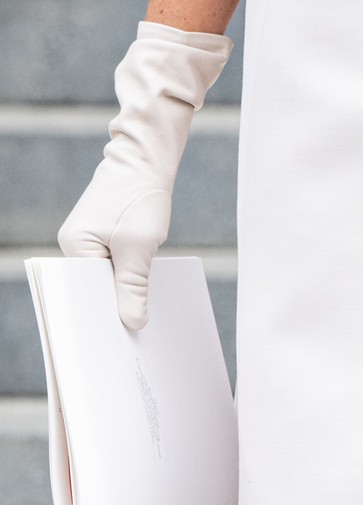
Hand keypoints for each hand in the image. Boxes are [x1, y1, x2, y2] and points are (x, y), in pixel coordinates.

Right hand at [58, 22, 230, 329]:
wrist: (146, 158)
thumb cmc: (140, 195)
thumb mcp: (141, 244)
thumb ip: (133, 285)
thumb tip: (132, 323)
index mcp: (74, 249)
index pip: (80, 295)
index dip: (97, 319)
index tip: (113, 346)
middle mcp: (75, 248)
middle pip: (90, 291)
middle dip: (109, 312)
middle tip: (130, 342)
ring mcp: (88, 243)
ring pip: (103, 281)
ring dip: (121, 297)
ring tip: (138, 326)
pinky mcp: (104, 238)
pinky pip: (112, 268)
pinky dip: (127, 281)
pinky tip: (142, 299)